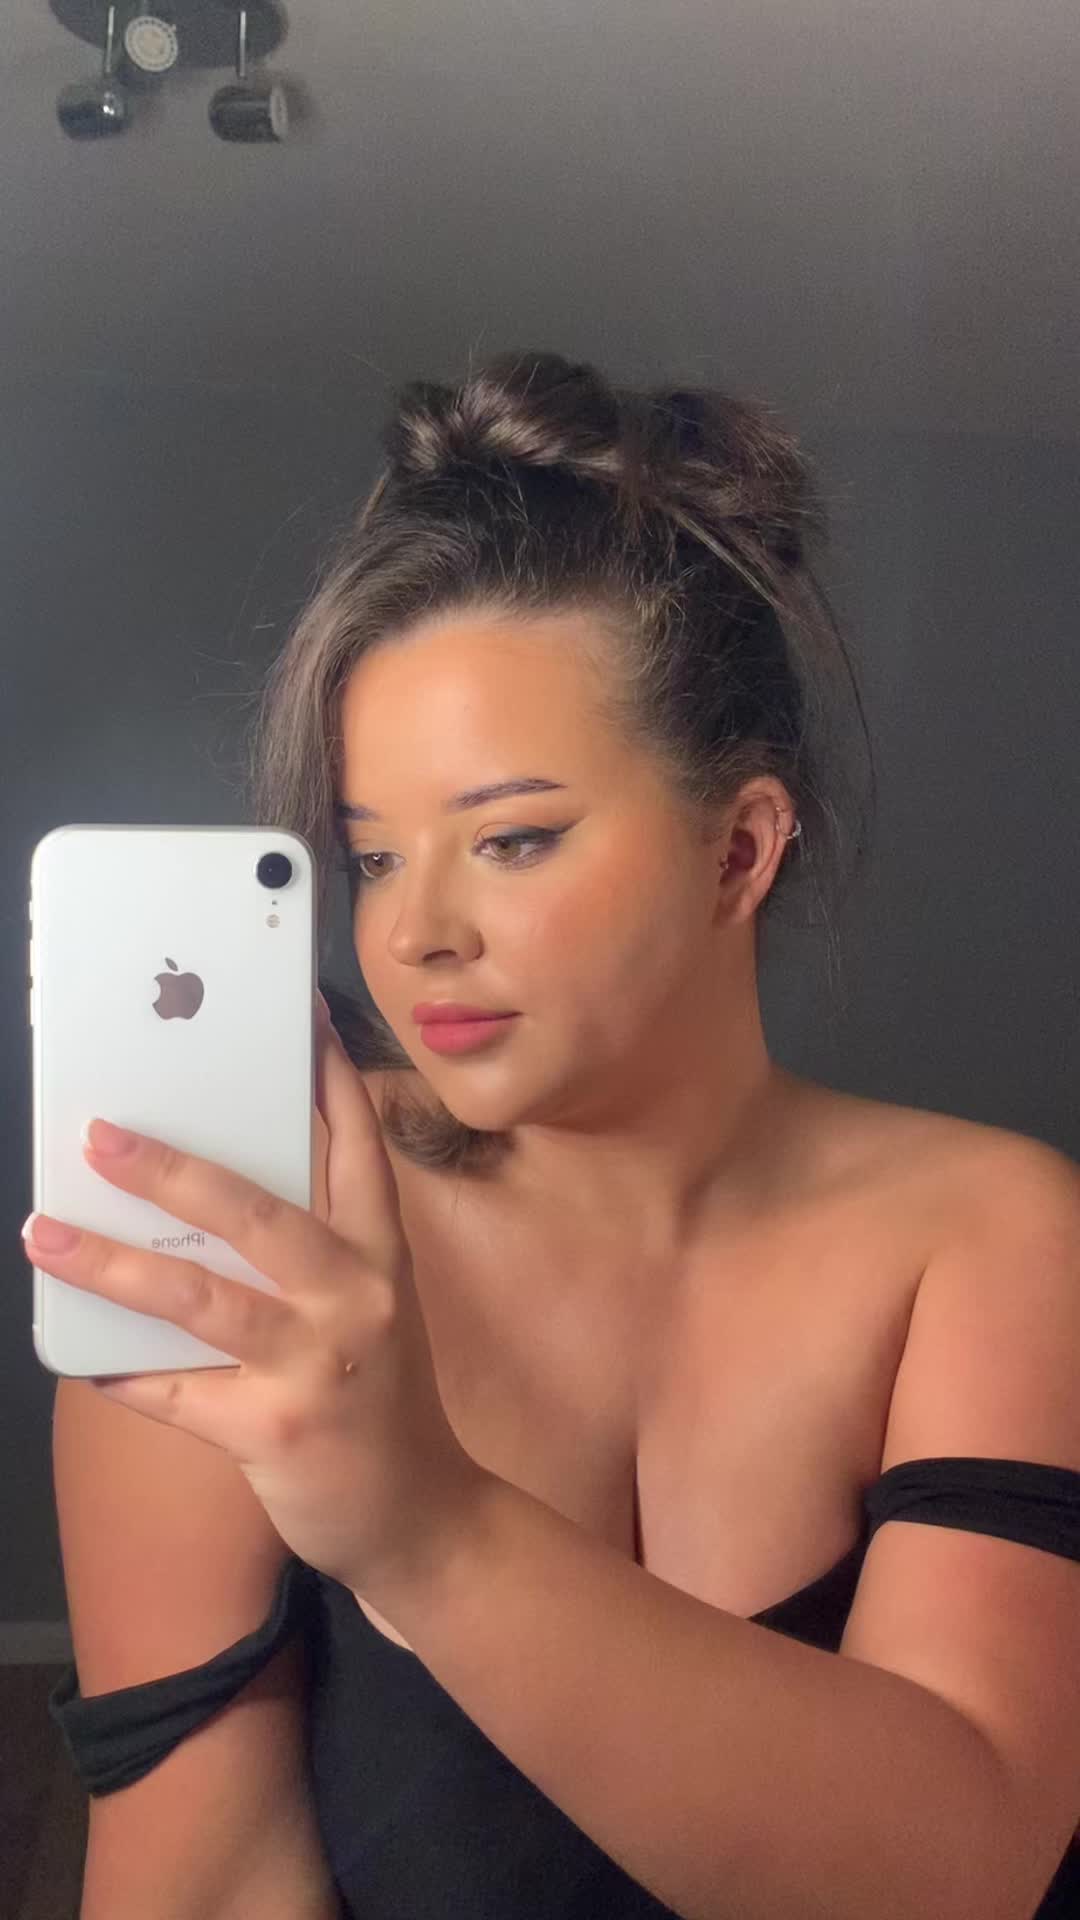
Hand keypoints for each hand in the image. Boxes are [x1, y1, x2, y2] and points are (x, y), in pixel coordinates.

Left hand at [22, 996, 487, 1605]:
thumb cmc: (379, 1394)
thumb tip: (205, 1194)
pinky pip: (178, 1395)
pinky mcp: (275, 1430)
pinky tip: (78, 1358)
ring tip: (44, 1232)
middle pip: (256, 1214)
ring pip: (199, 1299)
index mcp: (379, 1253)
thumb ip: (312, 1250)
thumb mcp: (371, 1305)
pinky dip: (122, 1375)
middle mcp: (357, 1296)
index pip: (354, 1147)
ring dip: (111, 1264)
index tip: (292, 1014)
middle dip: (171, 1170)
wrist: (422, 1515)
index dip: (326, 1078)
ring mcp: (317, 1364)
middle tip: (101, 1134)